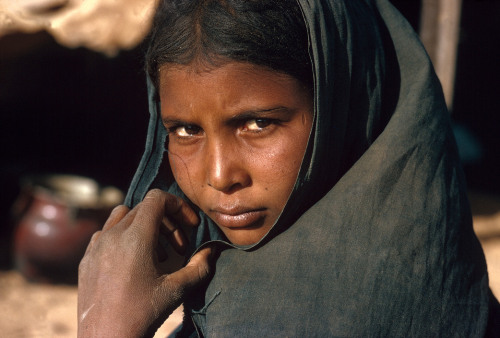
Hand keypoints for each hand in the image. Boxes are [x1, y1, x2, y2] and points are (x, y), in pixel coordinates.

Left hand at [77, 189, 213, 336]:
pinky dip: (122, 236)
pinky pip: (105, 232)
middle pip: (144, 209)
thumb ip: (199, 266)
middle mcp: (112, 236)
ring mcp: (95, 246)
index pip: (157, 199)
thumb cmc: (142, 316)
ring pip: (122, 216)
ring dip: (144, 225)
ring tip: (156, 252)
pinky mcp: (86, 259)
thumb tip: (211, 250)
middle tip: (179, 248)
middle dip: (167, 222)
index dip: (178, 206)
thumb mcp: (177, 290)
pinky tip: (131, 261)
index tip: (190, 226)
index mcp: (135, 238)